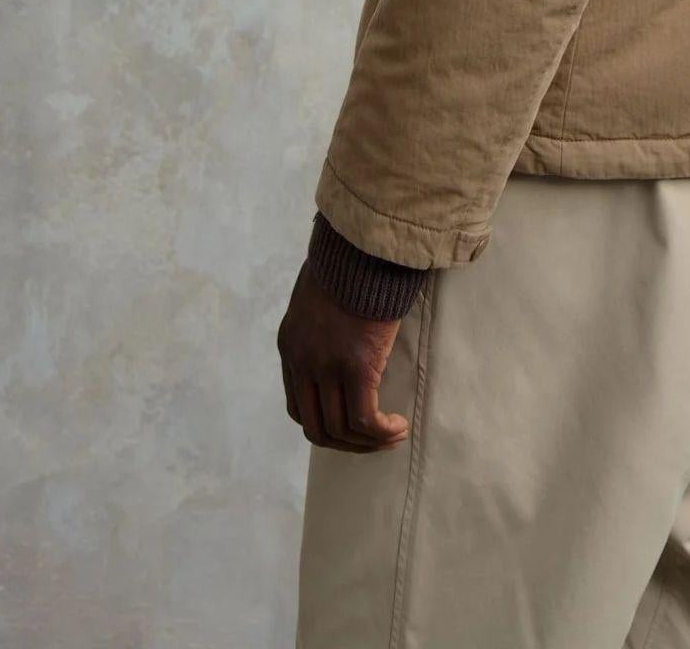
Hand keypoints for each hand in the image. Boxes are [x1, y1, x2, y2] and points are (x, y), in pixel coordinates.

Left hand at [277, 260, 410, 452]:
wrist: (360, 247)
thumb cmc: (347, 263)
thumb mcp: (317, 296)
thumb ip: (320, 323)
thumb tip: (340, 336)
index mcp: (291, 346)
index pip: (298, 406)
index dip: (324, 422)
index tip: (350, 424)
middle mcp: (303, 362)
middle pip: (316, 427)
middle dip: (346, 443)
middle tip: (372, 440)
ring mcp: (327, 367)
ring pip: (341, 429)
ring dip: (368, 442)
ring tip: (392, 435)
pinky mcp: (357, 366)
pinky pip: (365, 418)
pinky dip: (381, 431)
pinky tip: (398, 426)